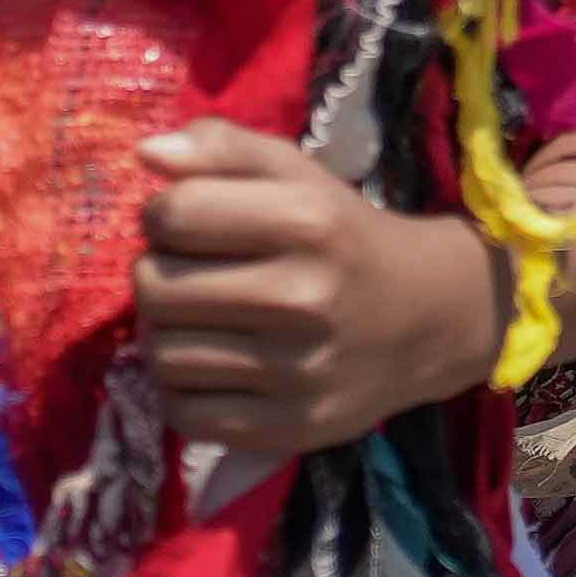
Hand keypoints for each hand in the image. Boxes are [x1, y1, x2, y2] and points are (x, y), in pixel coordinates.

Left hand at [134, 121, 506, 455]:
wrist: (429, 320)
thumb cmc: (345, 237)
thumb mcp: (298, 175)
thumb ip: (224, 148)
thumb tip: (146, 154)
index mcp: (308, 221)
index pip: (175, 214)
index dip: (161, 214)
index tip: (184, 222)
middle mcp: (303, 297)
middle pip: (156, 288)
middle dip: (155, 274)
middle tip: (186, 274)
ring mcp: (296, 371)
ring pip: (163, 355)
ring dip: (165, 334)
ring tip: (197, 320)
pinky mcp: (288, 428)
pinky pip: (184, 414)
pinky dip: (181, 390)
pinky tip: (209, 367)